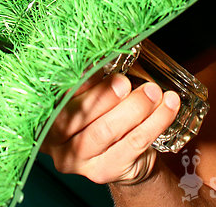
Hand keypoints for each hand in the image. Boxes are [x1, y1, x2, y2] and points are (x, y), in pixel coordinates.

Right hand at [40, 73, 180, 185]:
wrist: (122, 156)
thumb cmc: (102, 113)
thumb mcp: (91, 91)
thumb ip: (91, 73)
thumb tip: (106, 44)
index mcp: (47, 114)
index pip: (56, 96)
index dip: (75, 81)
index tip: (95, 63)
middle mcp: (55, 142)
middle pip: (76, 118)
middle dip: (103, 96)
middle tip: (124, 82)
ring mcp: (79, 160)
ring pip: (105, 132)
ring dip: (133, 108)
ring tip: (153, 92)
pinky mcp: (104, 172)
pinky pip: (133, 144)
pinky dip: (155, 122)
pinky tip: (168, 106)